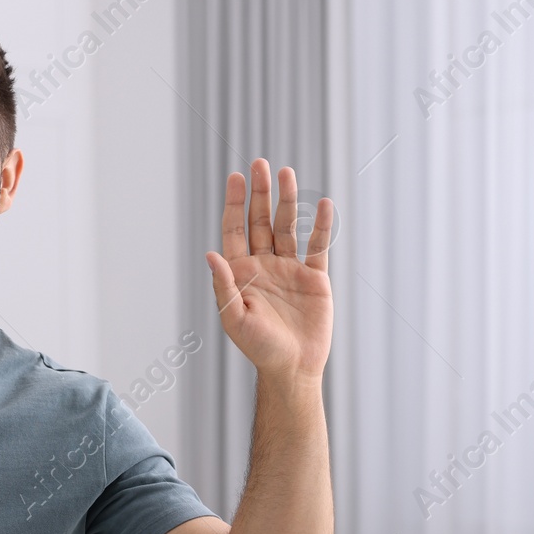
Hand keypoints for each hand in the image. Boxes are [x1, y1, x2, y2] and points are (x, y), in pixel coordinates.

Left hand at [205, 159, 332, 381]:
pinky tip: (323, 205)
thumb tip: (210, 254)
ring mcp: (290, 269)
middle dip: (260, 193)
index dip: (235, 203)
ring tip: (287, 173)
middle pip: (260, 221)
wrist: (292, 368)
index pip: (235, 230)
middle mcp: (265, 265)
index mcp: (242, 272)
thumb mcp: (235, 318)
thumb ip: (224, 286)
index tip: (236, 177)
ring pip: (288, 227)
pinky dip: (321, 226)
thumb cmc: (259, 347)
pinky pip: (318, 246)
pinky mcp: (314, 278)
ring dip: (287, 201)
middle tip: (260, 164)